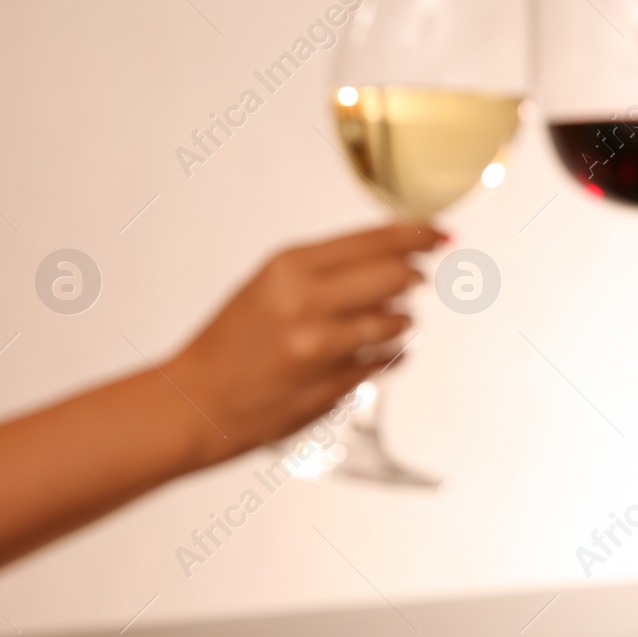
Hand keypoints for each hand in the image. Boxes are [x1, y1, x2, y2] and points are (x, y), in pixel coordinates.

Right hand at [164, 222, 442, 463]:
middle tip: (419, 278)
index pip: (374, 240)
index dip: (417, 235)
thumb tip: (393, 256)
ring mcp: (321, 346)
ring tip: (394, 321)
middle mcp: (306, 302)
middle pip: (396, 276)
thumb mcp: (269, 286)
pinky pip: (386, 362)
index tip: (438, 234)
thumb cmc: (231, 345)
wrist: (198, 402)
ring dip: (403, 321)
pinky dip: (393, 355)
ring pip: (397, 322)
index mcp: (289, 268)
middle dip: (415, 276)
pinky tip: (386, 353)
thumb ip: (327, 270)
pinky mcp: (334, 385)